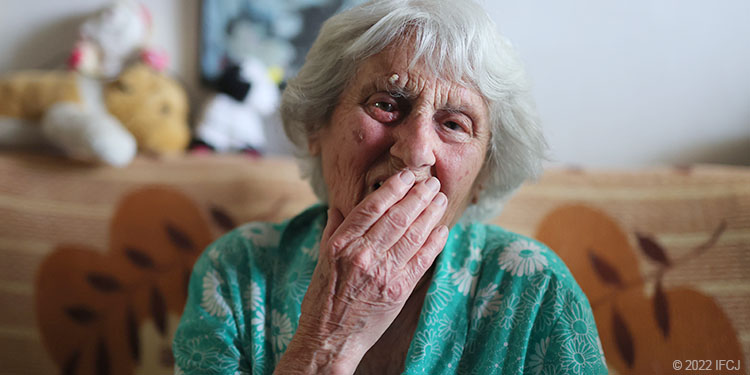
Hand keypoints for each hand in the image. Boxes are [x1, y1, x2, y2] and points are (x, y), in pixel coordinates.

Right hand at [275, 170, 448, 373]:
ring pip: (412, 235)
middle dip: (418, 196)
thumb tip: (339, 206)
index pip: (371, 207)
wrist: (330, 338)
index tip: (407, 175)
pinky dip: (434, 243)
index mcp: (341, 244)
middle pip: (397, 217)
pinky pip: (421, 260)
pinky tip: (442, 230)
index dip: (393, 188)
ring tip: (440, 199)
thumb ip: (333, 230)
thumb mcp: (321, 259)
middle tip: (432, 183)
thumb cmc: (322, 298)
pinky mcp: (398, 291)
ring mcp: (382, 273)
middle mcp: (362, 255)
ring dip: (430, 214)